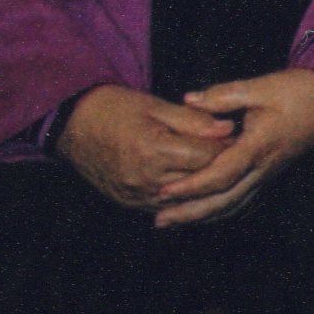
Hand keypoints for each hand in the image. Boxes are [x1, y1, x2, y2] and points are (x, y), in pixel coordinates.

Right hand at [57, 84, 234, 209]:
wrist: (73, 126)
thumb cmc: (116, 109)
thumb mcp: (156, 106)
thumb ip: (194, 120)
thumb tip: (228, 128)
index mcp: (153, 149)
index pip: (206, 156)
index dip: (227, 146)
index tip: (240, 136)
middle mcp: (144, 178)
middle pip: (199, 179)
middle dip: (220, 166)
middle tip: (237, 153)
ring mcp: (135, 195)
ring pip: (185, 198)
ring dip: (204, 185)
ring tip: (220, 168)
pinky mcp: (129, 203)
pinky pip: (166, 207)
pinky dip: (184, 198)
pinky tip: (196, 186)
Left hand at [151, 70, 313, 226]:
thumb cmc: (301, 93)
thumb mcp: (263, 87)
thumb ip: (224, 95)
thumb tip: (189, 100)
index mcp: (259, 145)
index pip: (222, 174)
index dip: (192, 185)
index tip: (164, 190)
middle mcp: (262, 167)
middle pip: (224, 200)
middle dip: (190, 212)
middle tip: (159, 219)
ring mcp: (267, 174)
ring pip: (232, 205)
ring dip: (200, 216)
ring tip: (171, 221)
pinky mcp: (268, 174)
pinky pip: (241, 200)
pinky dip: (218, 211)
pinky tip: (201, 213)